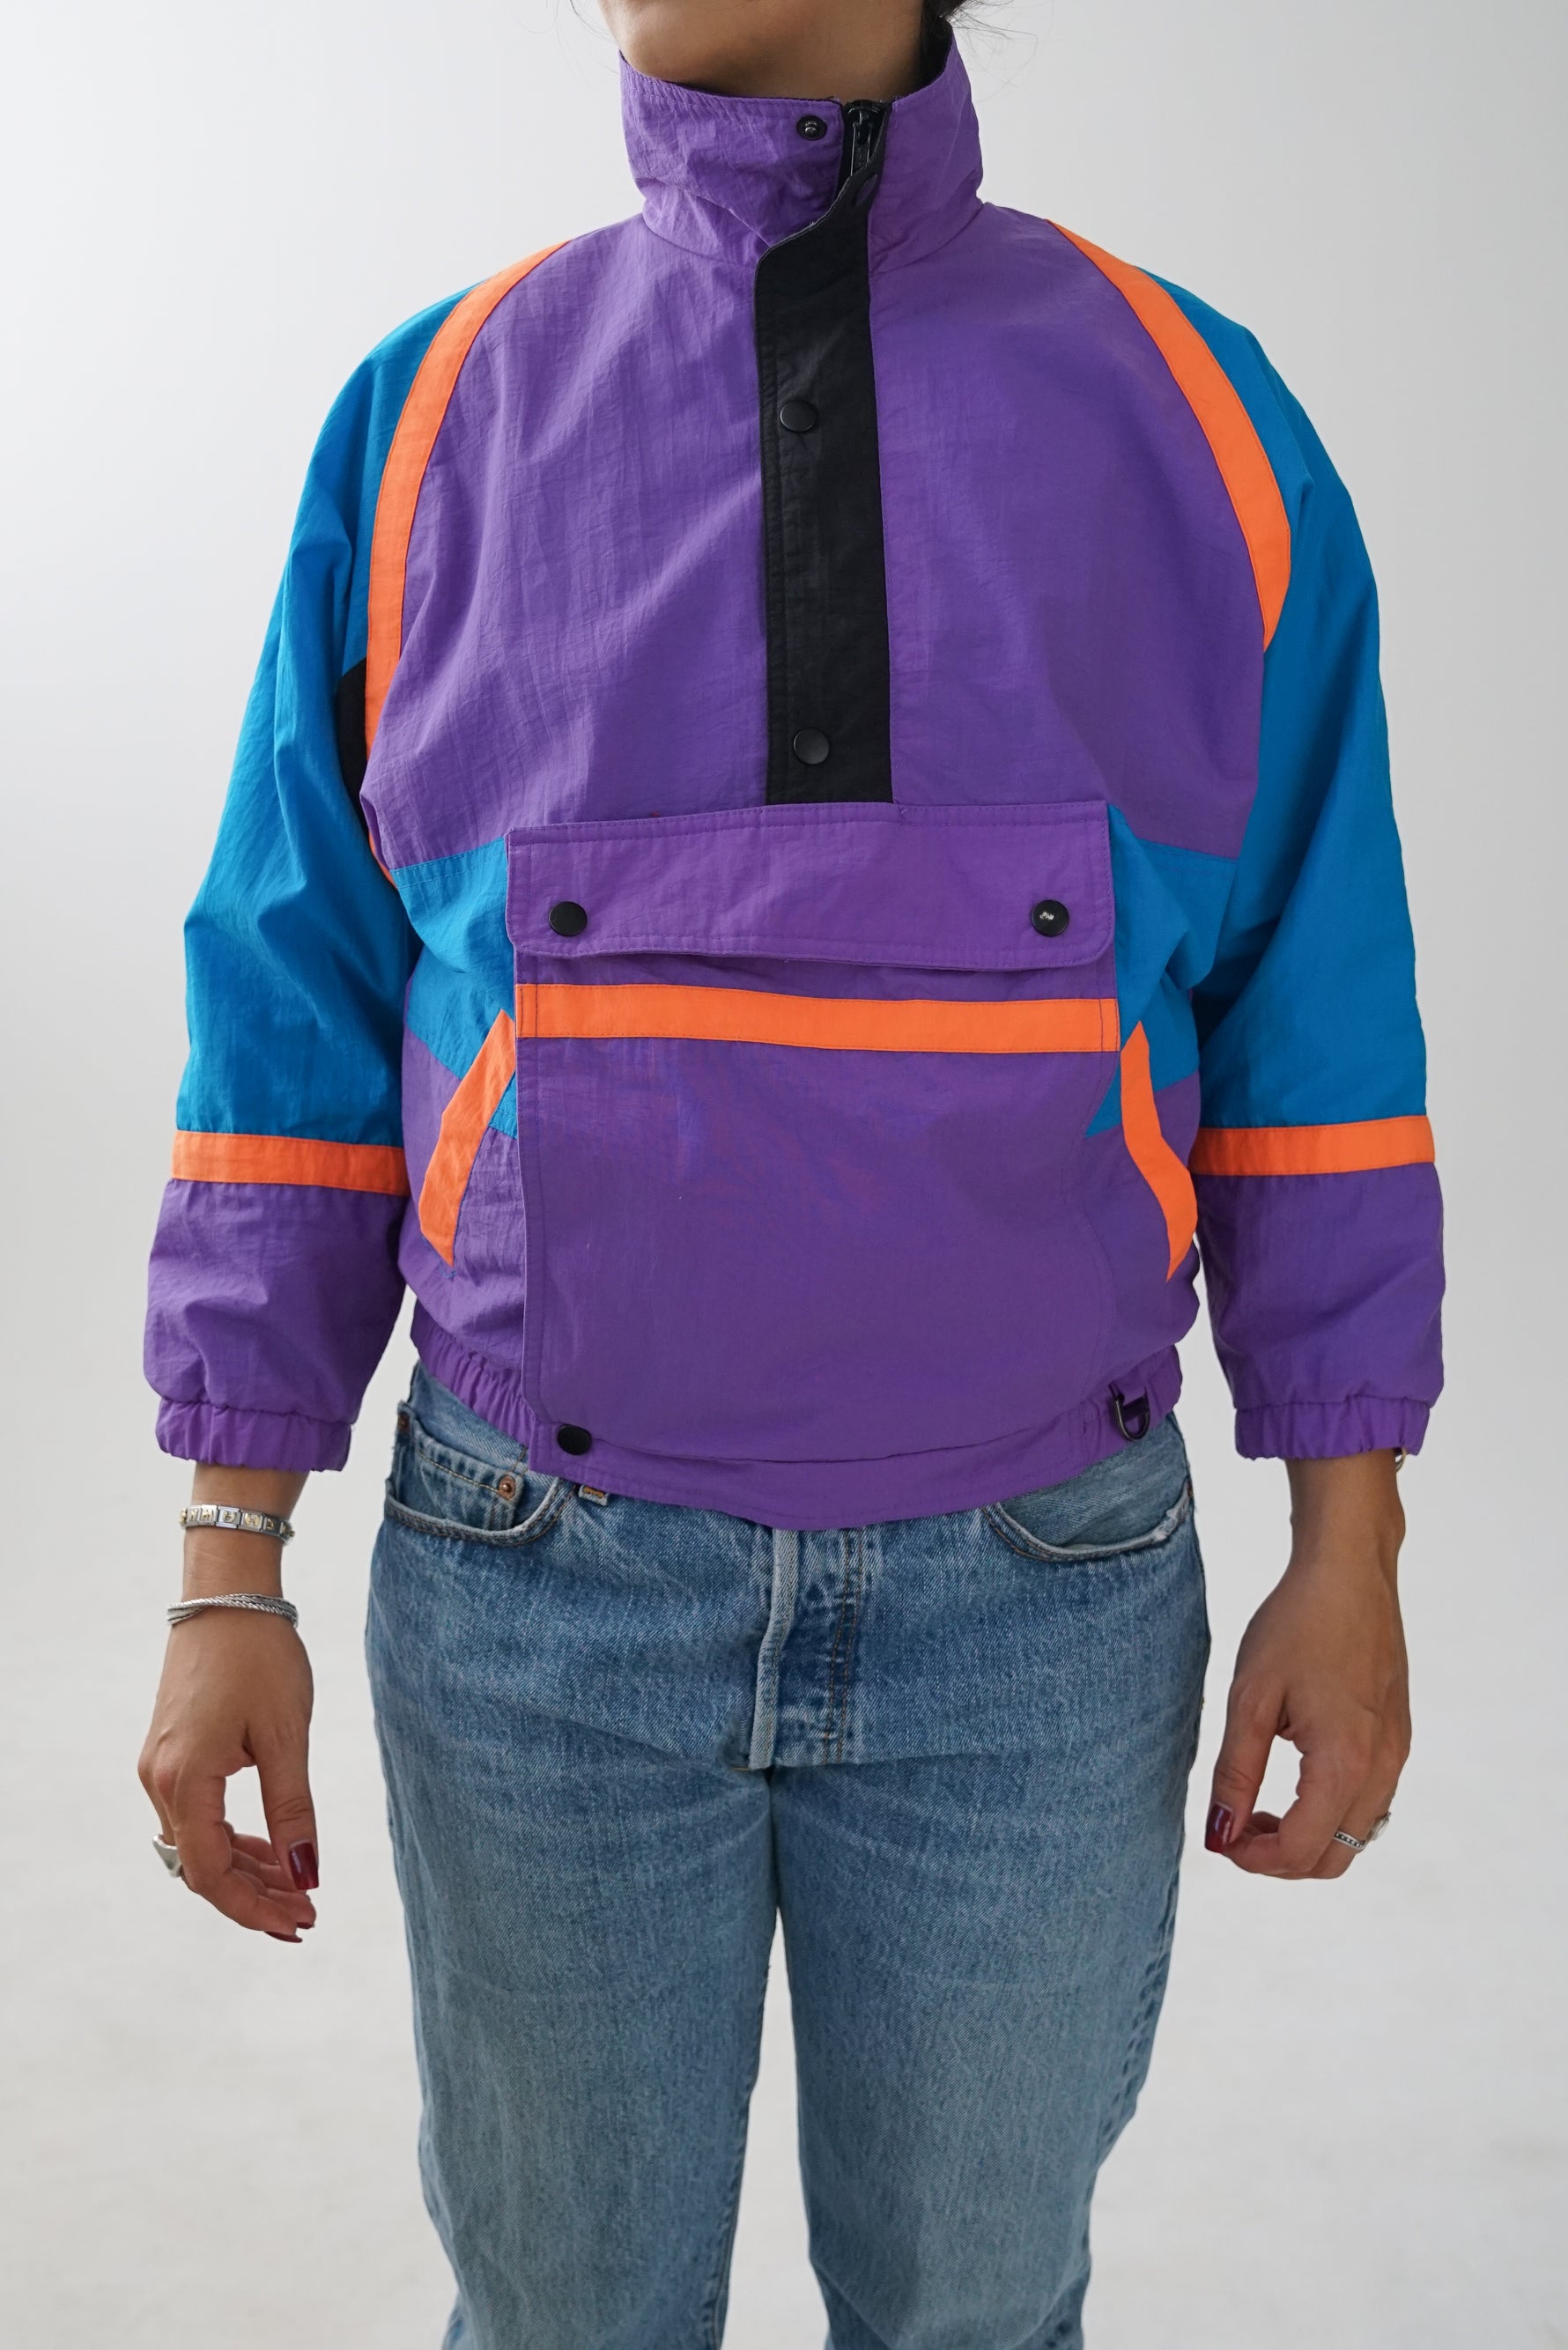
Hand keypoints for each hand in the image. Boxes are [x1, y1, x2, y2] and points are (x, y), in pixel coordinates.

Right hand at [138, 1465, 317, 1939]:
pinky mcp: (170, 1752)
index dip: (254, 1908)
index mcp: (184, 1781)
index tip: (301, 1923)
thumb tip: (305, 1876)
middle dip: (253, 1896)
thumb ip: (293, 1811)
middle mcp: (159, 1780)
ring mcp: (159, 1767)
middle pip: (201, 1867)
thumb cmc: (260, 1655)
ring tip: (295, 1888)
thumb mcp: (287, 1736)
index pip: (211, 1875)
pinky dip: (231, 1838)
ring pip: (198, 1844)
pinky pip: (195, 1816)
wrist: (227, 1594)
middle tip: (306, 1915)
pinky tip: (269, 1847)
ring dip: (245, 1869)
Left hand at [1205, 1451, 1409, 1880]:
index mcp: (1345, 1761)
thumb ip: (1235, 1773)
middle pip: (1335, 1858)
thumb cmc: (1296, 1625)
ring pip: (1356, 1835)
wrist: (1349, 1571)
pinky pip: (1370, 1802)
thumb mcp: (1250, 1698)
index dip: (1255, 1860)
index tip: (1220, 1839)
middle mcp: (1384, 1767)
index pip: (1303, 1850)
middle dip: (1281, 1859)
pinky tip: (1294, 1777)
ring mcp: (1398, 1754)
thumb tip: (1219, 1837)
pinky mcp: (1399, 1738)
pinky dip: (1331, 1812)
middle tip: (1236, 1827)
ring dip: (1307, 1837)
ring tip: (1259, 1805)